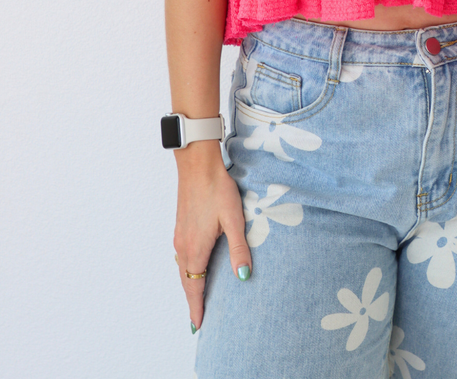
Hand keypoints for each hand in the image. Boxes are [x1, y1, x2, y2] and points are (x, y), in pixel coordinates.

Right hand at [172, 142, 251, 331]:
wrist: (198, 164)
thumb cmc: (217, 189)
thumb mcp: (234, 219)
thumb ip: (239, 249)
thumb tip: (243, 277)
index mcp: (195, 248)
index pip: (195, 287)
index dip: (197, 307)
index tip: (198, 325)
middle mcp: (183, 245)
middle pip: (186, 281)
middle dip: (192, 301)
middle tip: (197, 319)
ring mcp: (179, 235)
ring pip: (182, 268)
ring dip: (188, 285)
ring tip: (196, 298)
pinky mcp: (180, 225)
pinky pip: (181, 256)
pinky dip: (186, 270)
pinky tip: (193, 267)